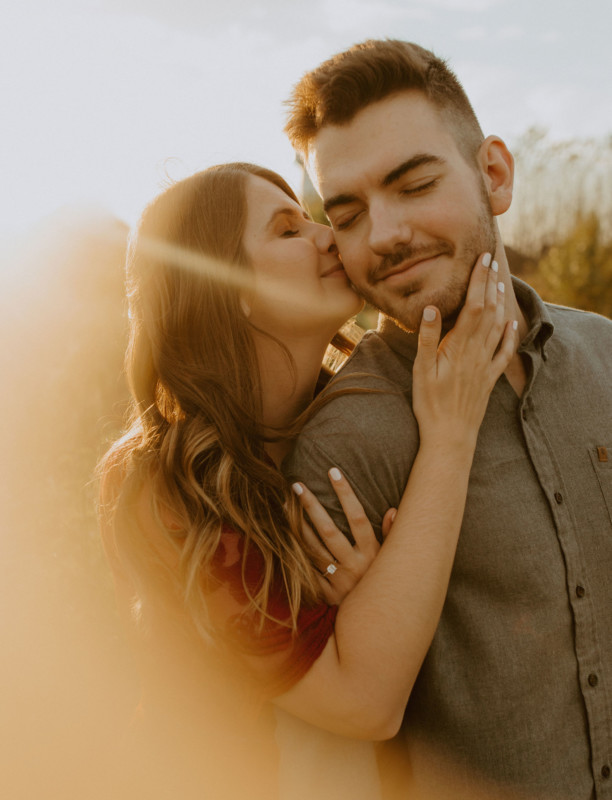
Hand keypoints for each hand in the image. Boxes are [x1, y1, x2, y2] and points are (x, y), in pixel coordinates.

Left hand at [293, 469, 395, 603]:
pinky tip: (286, 535)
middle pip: (328, 530)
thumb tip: (393, 510)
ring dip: (298, 526)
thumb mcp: (393, 558)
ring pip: (313, 548)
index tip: (333, 471)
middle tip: (296, 485)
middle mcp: (354, 565)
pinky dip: (297, 553)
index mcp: (371, 553)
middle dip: (311, 506)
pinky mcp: (326, 593)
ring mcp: (339, 580)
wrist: (377, 624)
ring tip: (285, 505)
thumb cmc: (384, 582)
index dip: (346, 493)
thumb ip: (393, 534)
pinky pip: (308, 570)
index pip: (358, 517)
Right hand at [412, 252, 516, 447]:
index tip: (482, 258)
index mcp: (459, 347)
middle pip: (488, 311)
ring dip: (499, 303)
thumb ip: (428, 338)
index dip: (479, 280)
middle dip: (490, 283)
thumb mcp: (422, 371)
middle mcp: (477, 352)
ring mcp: (485, 365)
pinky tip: (511, 323)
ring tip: (499, 282)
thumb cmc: (430, 404)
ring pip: (498, 327)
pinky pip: (504, 352)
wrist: (450, 436)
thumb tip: (432, 308)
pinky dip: (510, 334)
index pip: (474, 305)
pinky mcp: (489, 378)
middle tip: (492, 260)